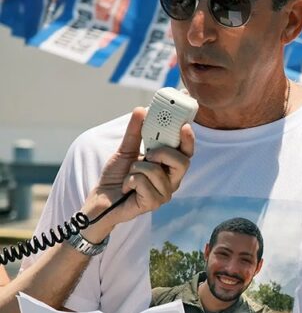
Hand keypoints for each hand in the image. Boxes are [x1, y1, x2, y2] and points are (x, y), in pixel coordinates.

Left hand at [82, 107, 193, 239]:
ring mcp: (165, 193)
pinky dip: (129, 181)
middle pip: (183, 162)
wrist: (102, 199)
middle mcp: (172, 179)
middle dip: (163, 153)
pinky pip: (143, 183)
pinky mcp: (154, 203)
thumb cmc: (117, 176)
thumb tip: (142, 109)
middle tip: (148, 153)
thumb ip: (135, 131)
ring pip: (156, 171)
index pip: (187, 152)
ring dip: (136, 169)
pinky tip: (127, 188)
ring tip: (130, 175)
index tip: (184, 125)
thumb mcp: (126, 149)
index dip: (189, 139)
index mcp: (170, 166)